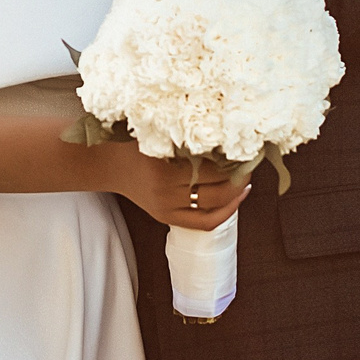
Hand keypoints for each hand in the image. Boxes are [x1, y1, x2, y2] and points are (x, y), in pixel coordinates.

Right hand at [102, 145, 250, 230]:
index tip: (245, 149)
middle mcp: (166, 193)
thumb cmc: (135, 144)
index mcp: (163, 170)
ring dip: (234, 195)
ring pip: (213, 208)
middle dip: (239, 178)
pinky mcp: (166, 218)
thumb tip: (226, 137)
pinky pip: (203, 223)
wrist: (109, 166)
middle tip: (250, 163)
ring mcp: (167, 208)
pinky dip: (223, 214)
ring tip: (245, 181)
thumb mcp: (157, 136)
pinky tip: (234, 200)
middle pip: (216, 191)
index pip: (211, 169)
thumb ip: (185, 139)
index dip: (233, 161)